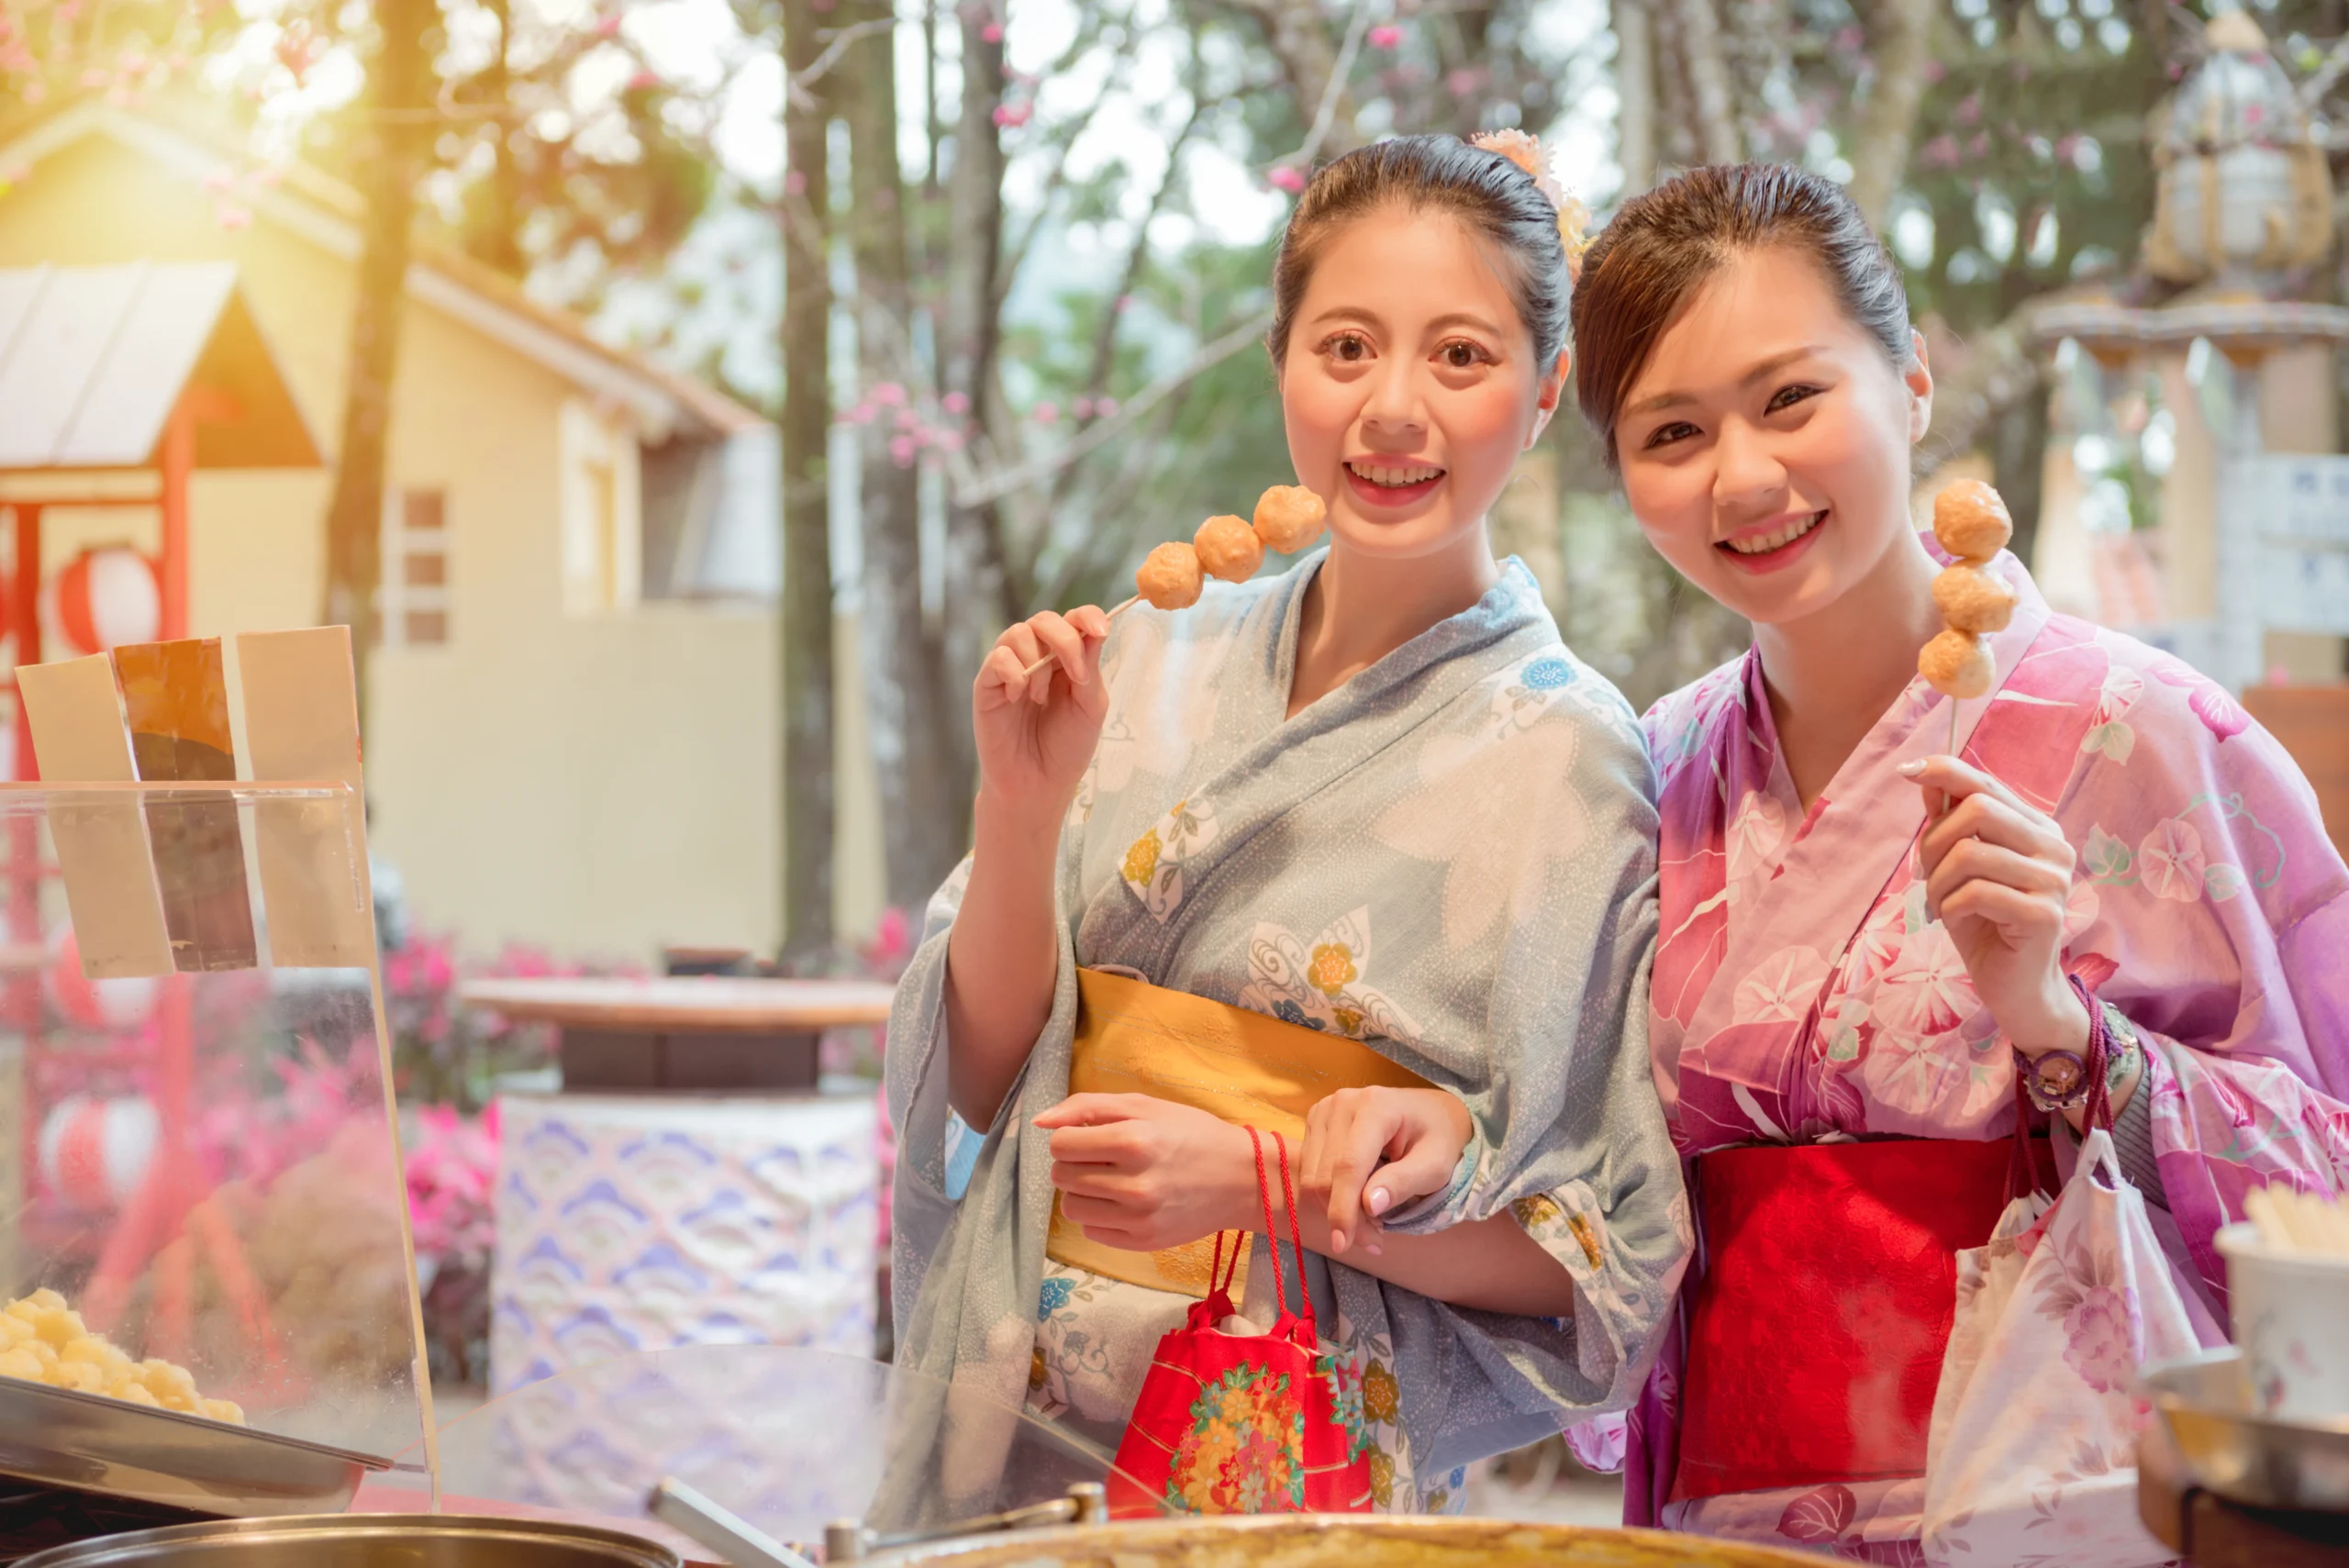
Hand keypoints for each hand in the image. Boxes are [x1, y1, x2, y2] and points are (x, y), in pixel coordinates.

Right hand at [973, 607, 1112, 831]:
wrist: (1037, 785)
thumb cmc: (1066, 749)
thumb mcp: (1089, 707)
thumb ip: (1090, 666)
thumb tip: (1094, 628)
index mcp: (1066, 659)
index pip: (1074, 620)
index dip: (1087, 616)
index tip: (1101, 630)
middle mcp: (1037, 658)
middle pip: (1045, 620)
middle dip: (1065, 640)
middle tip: (1076, 675)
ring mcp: (1009, 669)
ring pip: (1018, 632)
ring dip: (1036, 662)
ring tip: (1039, 697)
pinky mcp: (987, 684)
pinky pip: (997, 658)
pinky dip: (1013, 672)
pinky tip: (1018, 697)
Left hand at [1033, 1093, 1256, 1251]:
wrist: (1241, 1179)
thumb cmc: (1191, 1134)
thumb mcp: (1144, 1105)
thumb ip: (1087, 1107)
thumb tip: (1040, 1123)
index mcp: (1133, 1141)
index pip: (1061, 1145)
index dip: (1068, 1138)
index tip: (1089, 1138)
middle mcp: (1134, 1183)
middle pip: (1062, 1177)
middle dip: (1074, 1164)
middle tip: (1102, 1159)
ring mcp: (1138, 1219)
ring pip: (1070, 1208)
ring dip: (1082, 1192)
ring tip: (1110, 1181)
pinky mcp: (1142, 1243)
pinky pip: (1091, 1231)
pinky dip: (1099, 1216)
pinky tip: (1124, 1202)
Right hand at [1301, 1087, 1473, 1257]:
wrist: (1430, 1112)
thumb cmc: (1438, 1138)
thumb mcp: (1435, 1165)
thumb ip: (1403, 1183)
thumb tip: (1371, 1205)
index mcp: (1375, 1107)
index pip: (1349, 1165)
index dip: (1343, 1208)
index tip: (1342, 1244)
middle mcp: (1341, 1103)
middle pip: (1325, 1175)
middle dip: (1345, 1216)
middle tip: (1374, 1238)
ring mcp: (1324, 1110)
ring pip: (1312, 1177)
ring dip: (1336, 1208)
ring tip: (1370, 1219)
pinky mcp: (1316, 1121)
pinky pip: (1310, 1170)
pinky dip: (1331, 1194)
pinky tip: (1356, 1199)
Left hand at [1903, 755, 2088, 1059]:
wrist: (2014, 987)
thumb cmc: (1984, 925)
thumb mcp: (1956, 871)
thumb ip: (1948, 826)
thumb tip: (1926, 779)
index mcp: (2036, 829)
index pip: (1986, 785)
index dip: (1944, 772)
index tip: (1906, 771)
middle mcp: (2053, 847)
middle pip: (1978, 809)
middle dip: (1934, 839)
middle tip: (1926, 874)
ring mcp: (2054, 880)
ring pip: (1970, 852)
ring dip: (1938, 881)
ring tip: (1942, 903)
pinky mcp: (2043, 914)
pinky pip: (1976, 892)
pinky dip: (1950, 906)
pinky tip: (1957, 921)